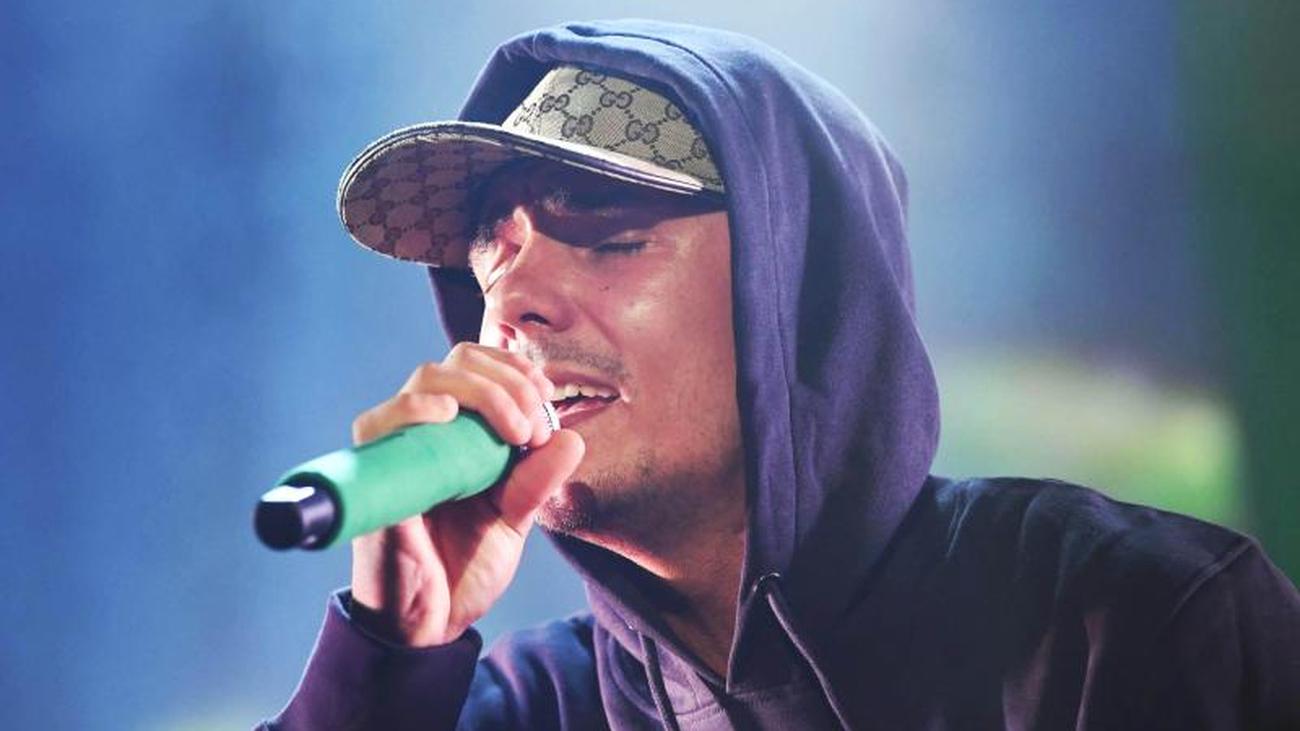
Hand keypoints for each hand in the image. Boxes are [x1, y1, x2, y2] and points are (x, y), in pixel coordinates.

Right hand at [348, 343, 583, 646]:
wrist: (432, 622)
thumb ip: (539, 480)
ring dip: (481, 392)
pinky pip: (379, 422)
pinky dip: (413, 408)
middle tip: (533, 426)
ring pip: (427, 380)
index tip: (547, 399)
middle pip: (458, 362)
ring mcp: (398, 448)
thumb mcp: (515, 518)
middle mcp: (426, 431)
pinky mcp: (374, 474)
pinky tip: (445, 415)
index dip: (516, 370)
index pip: (479, 365)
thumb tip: (570, 438)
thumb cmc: (465, 565)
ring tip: (513, 432)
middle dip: (507, 381)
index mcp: (459, 432)